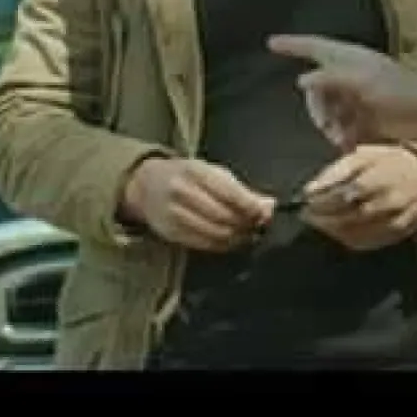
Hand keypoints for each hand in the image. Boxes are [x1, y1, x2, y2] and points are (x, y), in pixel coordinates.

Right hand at [122, 156, 274, 252]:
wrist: (147, 184)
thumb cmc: (188, 175)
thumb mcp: (212, 173)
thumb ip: (241, 190)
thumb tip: (270, 206)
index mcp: (196, 171)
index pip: (228, 192)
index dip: (250, 206)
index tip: (265, 213)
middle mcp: (183, 192)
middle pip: (222, 215)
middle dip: (245, 223)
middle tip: (259, 226)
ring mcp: (174, 214)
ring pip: (214, 232)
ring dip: (236, 237)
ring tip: (249, 235)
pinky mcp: (171, 233)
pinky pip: (203, 244)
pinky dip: (223, 246)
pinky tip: (232, 242)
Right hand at [268, 34, 416, 148]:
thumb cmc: (399, 89)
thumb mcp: (362, 79)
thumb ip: (330, 78)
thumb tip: (302, 81)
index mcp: (349, 58)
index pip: (315, 47)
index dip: (293, 45)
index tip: (271, 43)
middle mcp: (349, 76)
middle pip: (316, 89)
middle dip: (317, 109)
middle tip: (326, 125)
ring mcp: (356, 99)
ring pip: (327, 111)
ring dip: (330, 126)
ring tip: (341, 139)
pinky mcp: (364, 120)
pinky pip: (341, 128)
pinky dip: (341, 136)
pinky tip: (348, 145)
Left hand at [298, 144, 416, 251]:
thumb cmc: (388, 163)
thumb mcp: (365, 154)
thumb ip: (337, 170)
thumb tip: (309, 190)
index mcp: (384, 175)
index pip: (350, 192)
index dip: (326, 200)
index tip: (305, 201)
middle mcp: (392, 200)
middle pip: (351, 216)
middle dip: (324, 217)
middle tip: (306, 214)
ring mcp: (396, 221)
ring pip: (357, 234)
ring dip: (331, 230)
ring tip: (318, 221)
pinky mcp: (396, 236)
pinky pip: (366, 243)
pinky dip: (345, 239)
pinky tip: (335, 230)